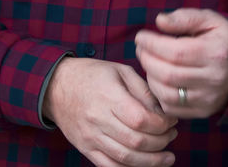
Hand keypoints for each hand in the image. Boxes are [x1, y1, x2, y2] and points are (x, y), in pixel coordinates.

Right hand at [43, 57, 177, 166]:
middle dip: (161, 142)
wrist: (56, 87)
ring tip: (167, 157)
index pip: (141, 119)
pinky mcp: (86, 149)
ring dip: (151, 161)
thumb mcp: (120, 71)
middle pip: (136, 141)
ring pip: (126, 158)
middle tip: (172, 135)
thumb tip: (163, 112)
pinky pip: (110, 166)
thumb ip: (143, 91)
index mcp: (108, 96)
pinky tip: (145, 164)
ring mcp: (90, 137)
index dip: (162, 124)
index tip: (172, 121)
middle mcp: (98, 119)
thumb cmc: (92, 75)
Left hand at [134, 8, 227, 118]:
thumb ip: (184, 17)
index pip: (176, 52)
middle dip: (147, 59)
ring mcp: (208, 99)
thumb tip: (159, 21)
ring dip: (150, 77)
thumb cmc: (220, 39)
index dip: (152, 44)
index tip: (140, 36)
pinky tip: (157, 78)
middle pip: (168, 74)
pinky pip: (171, 108)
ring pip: (167, 94)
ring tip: (148, 62)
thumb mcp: (209, 19)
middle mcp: (214, 79)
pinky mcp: (202, 111)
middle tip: (140, 48)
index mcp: (216, 54)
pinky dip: (157, 93)